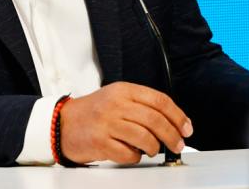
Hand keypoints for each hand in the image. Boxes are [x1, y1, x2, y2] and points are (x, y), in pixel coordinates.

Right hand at [59, 82, 192, 163]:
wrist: (63, 123)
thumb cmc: (94, 113)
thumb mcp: (116, 98)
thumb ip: (141, 105)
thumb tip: (173, 122)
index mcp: (123, 90)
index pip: (159, 100)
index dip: (178, 116)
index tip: (186, 128)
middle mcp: (116, 104)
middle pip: (155, 120)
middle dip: (172, 135)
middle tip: (177, 145)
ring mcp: (107, 122)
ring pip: (145, 137)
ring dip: (154, 148)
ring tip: (152, 149)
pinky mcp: (100, 142)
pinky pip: (128, 153)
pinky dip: (135, 157)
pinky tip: (132, 153)